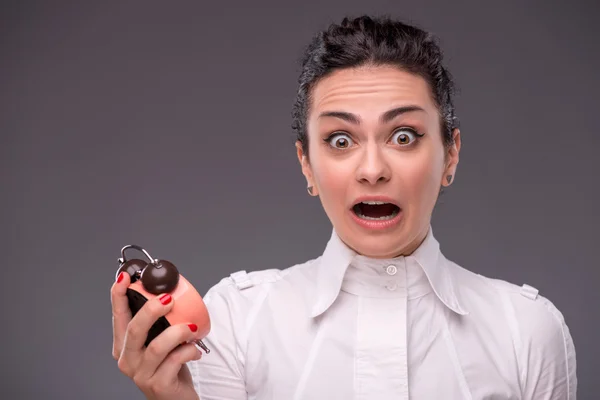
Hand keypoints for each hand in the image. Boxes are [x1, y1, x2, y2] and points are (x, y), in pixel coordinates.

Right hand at [111, 272, 201, 399]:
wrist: (178, 398)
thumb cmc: (170, 366)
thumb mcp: (161, 340)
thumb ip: (160, 320)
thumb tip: (170, 290)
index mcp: (125, 345)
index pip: (118, 316)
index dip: (118, 295)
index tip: (125, 276)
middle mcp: (128, 359)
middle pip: (134, 329)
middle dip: (151, 309)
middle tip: (168, 299)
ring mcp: (141, 374)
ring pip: (156, 346)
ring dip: (177, 332)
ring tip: (191, 328)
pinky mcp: (158, 385)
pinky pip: (174, 361)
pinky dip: (188, 350)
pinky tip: (195, 350)